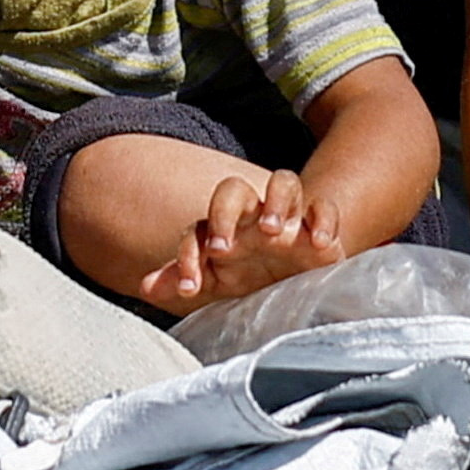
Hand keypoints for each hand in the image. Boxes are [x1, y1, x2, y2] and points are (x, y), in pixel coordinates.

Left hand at [123, 167, 346, 316]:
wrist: (298, 281)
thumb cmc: (251, 276)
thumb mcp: (217, 283)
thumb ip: (183, 279)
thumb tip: (145, 287)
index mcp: (224, 227)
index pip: (199, 226)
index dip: (188, 253)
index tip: (190, 287)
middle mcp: (253, 216)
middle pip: (234, 188)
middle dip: (224, 212)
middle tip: (223, 248)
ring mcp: (289, 217)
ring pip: (283, 182)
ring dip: (276, 201)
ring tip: (271, 231)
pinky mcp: (320, 225)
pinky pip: (324, 207)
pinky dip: (323, 219)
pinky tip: (319, 243)